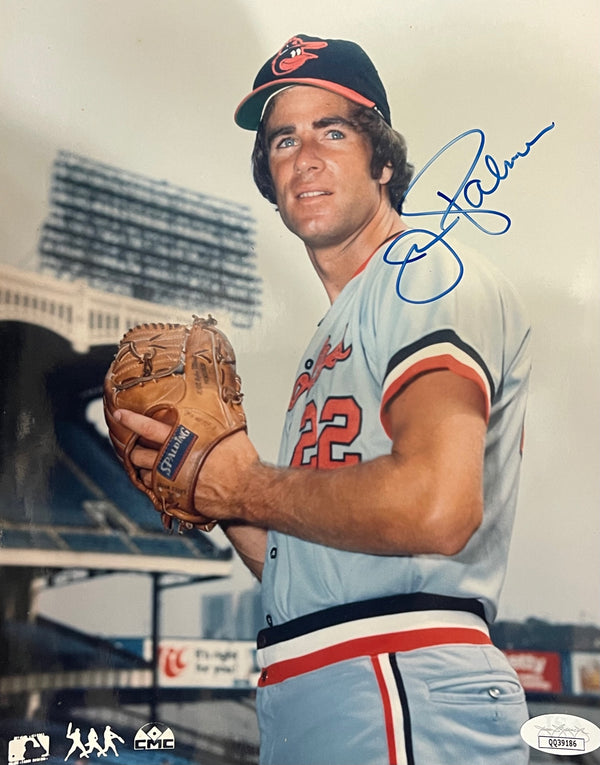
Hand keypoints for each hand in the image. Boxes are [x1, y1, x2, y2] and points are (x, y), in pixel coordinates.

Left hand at [113, 409, 259, 523]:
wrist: (247, 489)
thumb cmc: (240, 460)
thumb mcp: (227, 432)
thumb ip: (213, 423)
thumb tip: (215, 411)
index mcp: (182, 440)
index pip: (148, 428)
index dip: (132, 420)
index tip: (120, 415)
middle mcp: (172, 460)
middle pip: (139, 454)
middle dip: (136, 450)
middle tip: (138, 447)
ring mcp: (172, 480)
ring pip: (144, 474)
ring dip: (143, 469)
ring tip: (148, 466)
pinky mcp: (176, 498)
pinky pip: (155, 492)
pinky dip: (155, 486)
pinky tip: (161, 483)